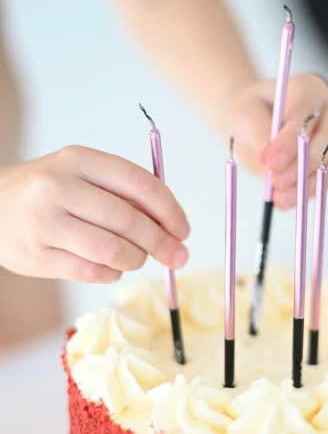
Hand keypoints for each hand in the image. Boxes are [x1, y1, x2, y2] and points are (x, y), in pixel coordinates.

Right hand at [0, 146, 189, 283]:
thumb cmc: (49, 193)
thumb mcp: (81, 174)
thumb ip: (124, 192)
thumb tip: (173, 226)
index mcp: (78, 160)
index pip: (139, 183)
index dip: (170, 210)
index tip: (184, 229)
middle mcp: (59, 188)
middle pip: (128, 220)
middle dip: (162, 242)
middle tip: (178, 256)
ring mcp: (45, 223)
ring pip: (112, 251)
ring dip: (135, 259)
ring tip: (135, 258)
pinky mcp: (37, 257)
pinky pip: (91, 272)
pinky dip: (111, 274)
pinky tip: (110, 267)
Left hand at [227, 74, 327, 208]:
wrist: (253, 120)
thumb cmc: (250, 112)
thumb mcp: (244, 116)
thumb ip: (259, 135)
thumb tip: (271, 161)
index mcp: (309, 87)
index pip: (305, 114)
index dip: (290, 140)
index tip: (272, 162)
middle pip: (326, 139)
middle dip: (301, 165)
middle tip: (276, 182)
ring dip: (306, 184)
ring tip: (280, 198)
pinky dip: (310, 192)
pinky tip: (288, 200)